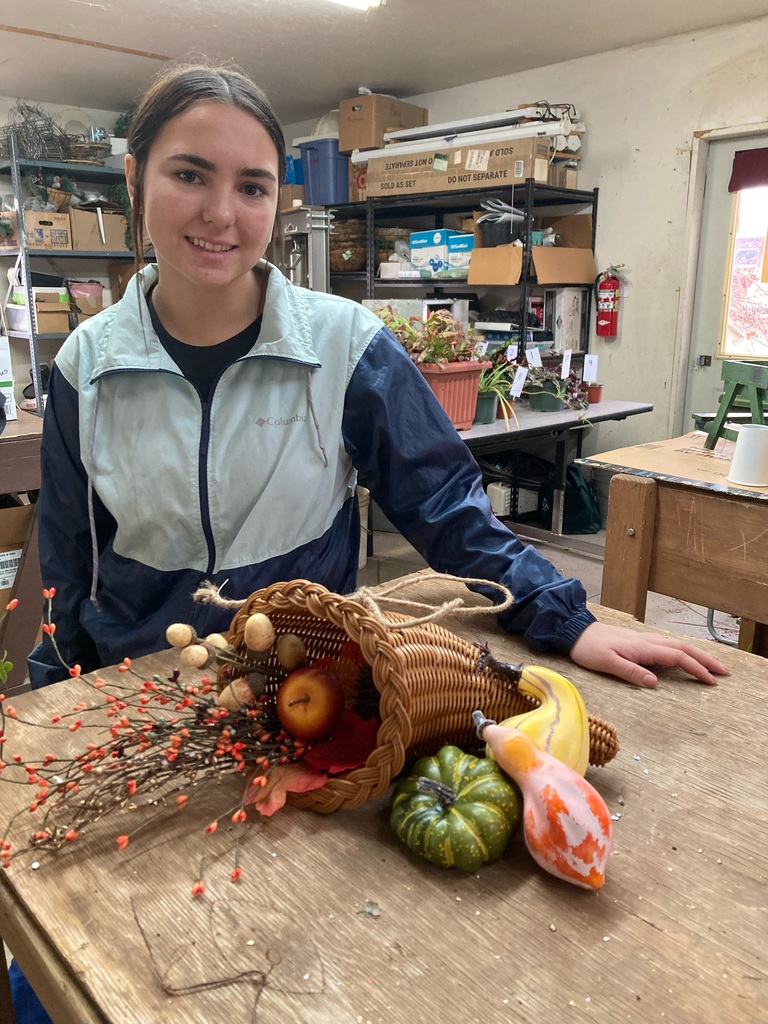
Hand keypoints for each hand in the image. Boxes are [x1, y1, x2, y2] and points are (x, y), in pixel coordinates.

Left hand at [569, 622, 729, 687]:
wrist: (575, 631)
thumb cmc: (589, 649)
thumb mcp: (607, 663)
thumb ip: (630, 672)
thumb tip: (654, 682)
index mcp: (644, 647)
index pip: (678, 658)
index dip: (697, 669)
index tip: (711, 681)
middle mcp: (648, 641)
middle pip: (685, 648)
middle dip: (706, 659)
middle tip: (724, 672)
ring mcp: (645, 640)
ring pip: (678, 645)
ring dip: (697, 655)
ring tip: (712, 665)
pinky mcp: (640, 641)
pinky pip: (669, 645)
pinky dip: (684, 651)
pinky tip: (686, 657)